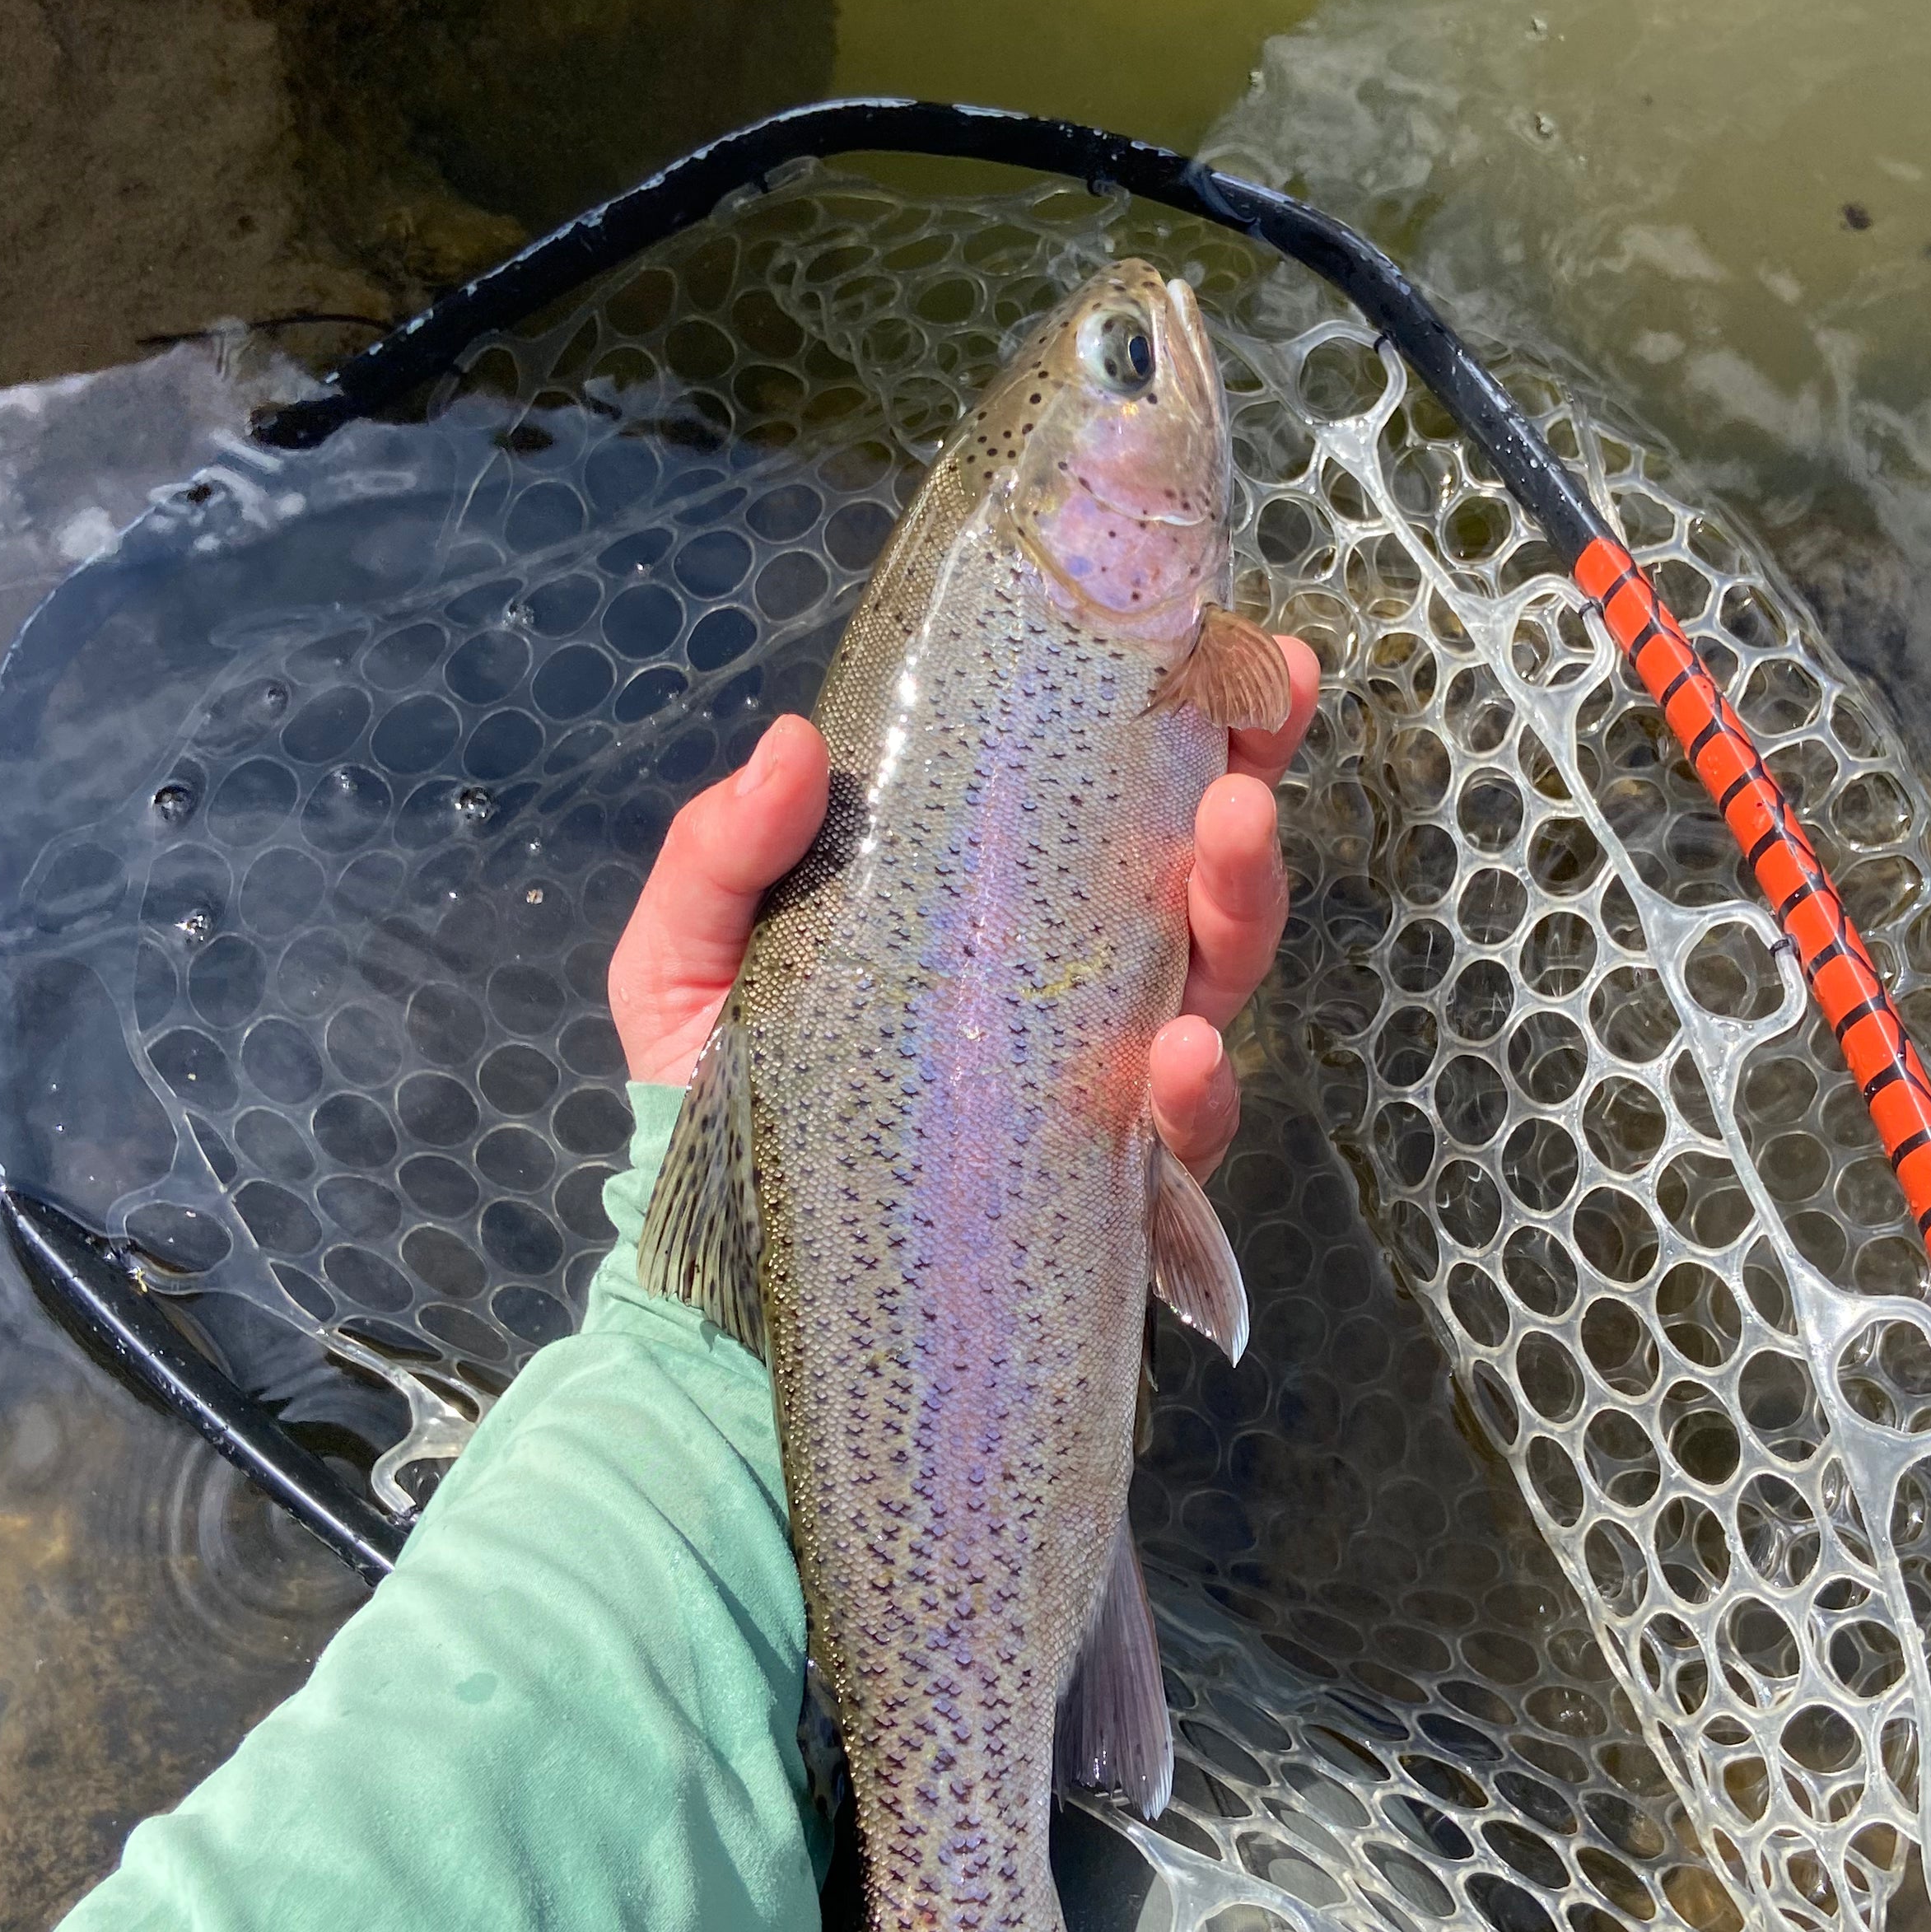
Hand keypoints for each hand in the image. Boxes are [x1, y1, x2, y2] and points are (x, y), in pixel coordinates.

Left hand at [608, 634, 1321, 1177]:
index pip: (1115, 790)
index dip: (1193, 718)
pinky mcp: (1105, 1182)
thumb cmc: (714, 1091)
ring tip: (1231, 837)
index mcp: (1001, 896)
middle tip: (1245, 753)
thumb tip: (792, 739)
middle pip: (1197, 870)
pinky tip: (1177, 1051)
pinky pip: (1181, 1131)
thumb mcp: (685, 958)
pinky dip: (1195, 1087)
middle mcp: (1075, 974)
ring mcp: (1101, 1076)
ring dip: (1240, 902)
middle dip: (1243, 796)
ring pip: (1215, 976)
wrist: (716, 1278)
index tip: (1240, 653)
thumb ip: (721, 855)